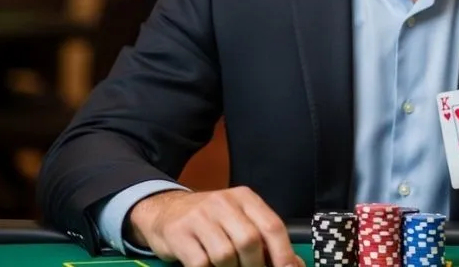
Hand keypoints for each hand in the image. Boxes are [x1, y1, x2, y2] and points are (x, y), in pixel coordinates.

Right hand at [128, 187, 304, 266]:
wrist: (165, 211)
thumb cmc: (210, 220)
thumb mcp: (238, 219)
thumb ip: (263, 238)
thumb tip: (293, 264)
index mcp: (245, 198)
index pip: (272, 225)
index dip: (283, 253)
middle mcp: (224, 202)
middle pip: (250, 241)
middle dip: (255, 265)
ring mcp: (200, 217)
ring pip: (225, 254)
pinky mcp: (179, 233)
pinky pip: (201, 263)